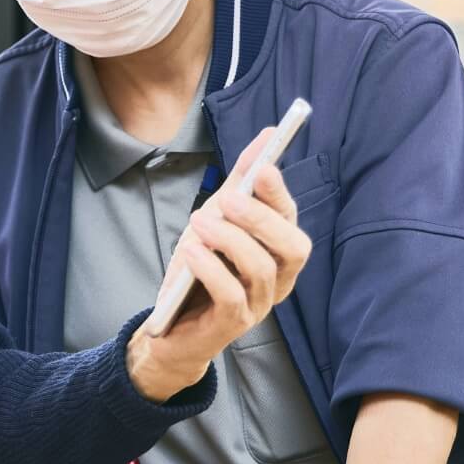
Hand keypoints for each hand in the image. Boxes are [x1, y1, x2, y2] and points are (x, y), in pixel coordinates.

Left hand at [127, 126, 312, 401]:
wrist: (171, 326)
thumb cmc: (198, 270)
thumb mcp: (215, 220)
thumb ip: (239, 183)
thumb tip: (267, 137)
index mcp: (277, 252)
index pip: (291, 220)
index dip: (279, 194)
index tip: (264, 167)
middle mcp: (278, 279)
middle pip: (292, 246)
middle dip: (261, 218)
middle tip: (227, 198)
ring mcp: (260, 304)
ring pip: (261, 268)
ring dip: (229, 239)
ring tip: (199, 223)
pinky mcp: (234, 325)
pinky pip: (232, 296)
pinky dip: (211, 269)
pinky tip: (191, 251)